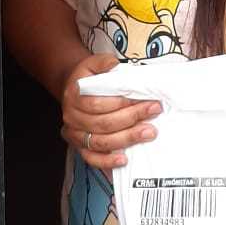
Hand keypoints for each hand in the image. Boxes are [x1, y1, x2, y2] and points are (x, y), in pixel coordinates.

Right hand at [59, 54, 160, 169]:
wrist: (73, 91)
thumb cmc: (88, 78)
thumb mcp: (92, 64)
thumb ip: (103, 63)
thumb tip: (114, 64)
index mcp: (73, 96)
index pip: (98, 103)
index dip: (122, 103)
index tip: (144, 98)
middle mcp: (71, 117)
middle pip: (103, 123)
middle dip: (131, 118)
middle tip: (154, 111)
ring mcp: (75, 135)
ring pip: (101, 142)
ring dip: (127, 138)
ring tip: (149, 132)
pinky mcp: (80, 148)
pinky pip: (92, 159)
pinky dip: (107, 162)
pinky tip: (125, 159)